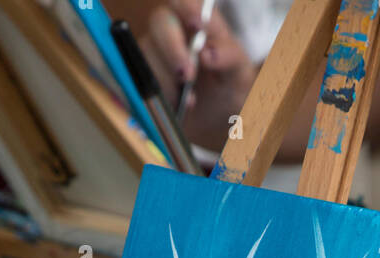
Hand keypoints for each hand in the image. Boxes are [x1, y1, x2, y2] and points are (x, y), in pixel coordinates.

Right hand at [143, 1, 256, 149]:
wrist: (216, 124)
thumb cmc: (229, 90)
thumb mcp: (240, 75)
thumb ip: (230, 58)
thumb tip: (207, 53)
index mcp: (201, 23)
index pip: (187, 3)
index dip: (188, 8)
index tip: (198, 25)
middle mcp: (175, 32)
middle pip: (160, 21)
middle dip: (172, 47)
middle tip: (187, 75)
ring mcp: (156, 54)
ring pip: (147, 52)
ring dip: (166, 77)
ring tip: (189, 101)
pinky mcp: (145, 77)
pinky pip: (138, 78)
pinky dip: (157, 93)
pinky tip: (174, 105)